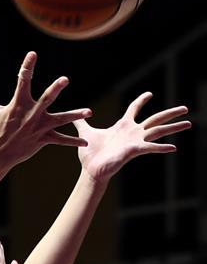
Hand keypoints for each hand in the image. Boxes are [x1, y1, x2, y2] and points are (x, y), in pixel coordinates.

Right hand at [0, 51, 91, 167]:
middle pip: (45, 99)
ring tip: (88, 112)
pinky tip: (85, 143)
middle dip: (55, 89)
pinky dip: (72, 141)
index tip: (33, 54)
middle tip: (64, 79)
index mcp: (17, 104)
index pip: (23, 81)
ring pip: (60, 119)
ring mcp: (38, 128)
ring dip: (74, 115)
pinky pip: (60, 140)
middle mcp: (30, 114)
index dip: (27, 66)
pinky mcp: (43, 139)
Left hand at [75, 93, 190, 183]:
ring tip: (190, 123)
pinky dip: (161, 148)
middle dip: (170, 113)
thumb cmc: (90, 154)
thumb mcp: (85, 133)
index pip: (134, 109)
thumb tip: (73, 115)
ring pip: (158, 130)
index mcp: (122, 126)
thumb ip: (80, 123)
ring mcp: (135, 141)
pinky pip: (150, 148)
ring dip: (174, 127)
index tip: (149, 93)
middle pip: (155, 118)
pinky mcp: (134, 150)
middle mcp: (132, 132)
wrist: (90, 170)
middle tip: (186, 108)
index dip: (141, 101)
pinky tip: (173, 147)